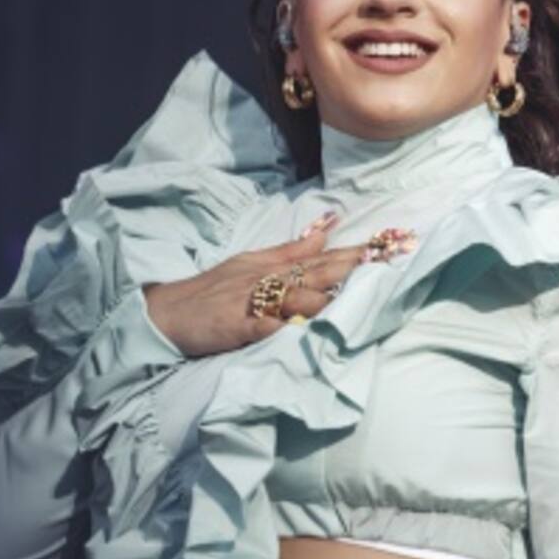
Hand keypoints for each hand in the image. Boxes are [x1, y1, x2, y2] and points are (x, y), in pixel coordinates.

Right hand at [141, 215, 413, 358]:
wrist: (167, 312)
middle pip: (317, 270)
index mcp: (273, 265)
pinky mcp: (236, 325)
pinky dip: (284, 327)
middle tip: (389, 257)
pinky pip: (264, 325)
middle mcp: (267, 279)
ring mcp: (252, 301)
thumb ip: (291, 250)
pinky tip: (303, 329)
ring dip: (326, 294)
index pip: (322, 256)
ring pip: (294, 295)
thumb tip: (328, 229)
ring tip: (356, 292)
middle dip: (354, 264)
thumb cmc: (213, 292)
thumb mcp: (252, 263)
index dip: (356, 250)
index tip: (391, 243)